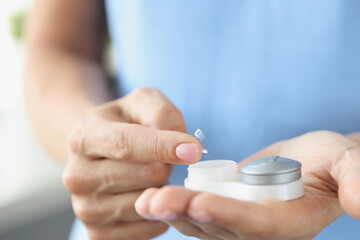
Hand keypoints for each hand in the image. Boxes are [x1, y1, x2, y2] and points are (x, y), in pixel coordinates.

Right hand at [63, 88, 202, 239]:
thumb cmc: (125, 124)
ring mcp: (85, 208)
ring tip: (149, 175)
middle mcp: (77, 176)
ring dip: (161, 188)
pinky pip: (148, 228)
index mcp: (84, 137)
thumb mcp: (142, 102)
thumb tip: (186, 148)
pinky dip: (159, 213)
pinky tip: (149, 195)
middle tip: (160, 157)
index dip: (163, 147)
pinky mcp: (98, 233)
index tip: (193, 150)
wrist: (97, 151)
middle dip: (166, 164)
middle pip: (146, 175)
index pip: (126, 144)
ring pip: (148, 203)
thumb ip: (163, 114)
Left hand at [135, 131, 359, 239]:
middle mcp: (259, 230)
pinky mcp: (224, 208)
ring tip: (142, 198)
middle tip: (152, 201)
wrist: (310, 162)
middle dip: (185, 214)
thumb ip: (355, 179)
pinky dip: (174, 204)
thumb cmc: (331, 160)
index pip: (256, 225)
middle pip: (218, 227)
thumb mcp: (347, 163)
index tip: (199, 201)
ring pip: (200, 222)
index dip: (228, 216)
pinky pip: (196, 211)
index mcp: (288, 223)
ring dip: (171, 210)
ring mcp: (238, 221)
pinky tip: (149, 195)